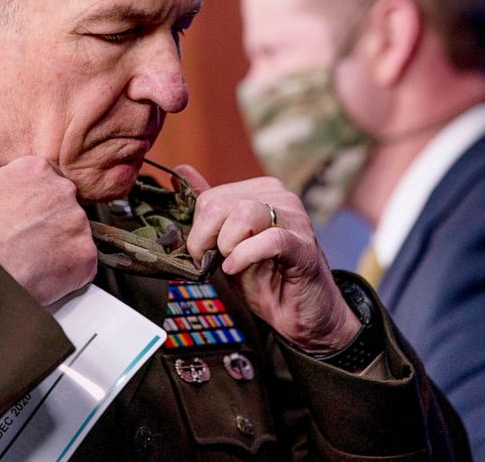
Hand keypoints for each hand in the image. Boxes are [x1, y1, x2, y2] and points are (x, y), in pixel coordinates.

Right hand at [0, 156, 96, 305]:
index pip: (50, 179)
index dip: (41, 202)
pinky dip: (68, 274)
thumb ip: (8, 190)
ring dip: (59, 249)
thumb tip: (9, 199)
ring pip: (75, 236)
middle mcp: (62, 191)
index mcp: (36, 170)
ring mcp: (77, 222)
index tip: (34, 216)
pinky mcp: (84, 253)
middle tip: (30, 243)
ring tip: (30, 263)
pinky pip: (81, 264)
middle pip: (66, 207)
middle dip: (52, 226)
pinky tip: (43, 277)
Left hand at [177, 165, 359, 353]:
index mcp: (261, 192)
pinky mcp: (304, 246)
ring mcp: (295, 220)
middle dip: (205, 238)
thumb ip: (207, 211)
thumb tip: (180, 170)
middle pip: (221, 203)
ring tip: (230, 265)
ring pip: (244, 214)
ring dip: (228, 245)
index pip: (211, 197)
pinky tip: (237, 268)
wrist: (304, 314)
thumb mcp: (228, 246)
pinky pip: (269, 239)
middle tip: (211, 262)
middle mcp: (280, 198)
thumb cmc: (267, 280)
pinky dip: (245, 255)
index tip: (203, 253)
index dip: (198, 230)